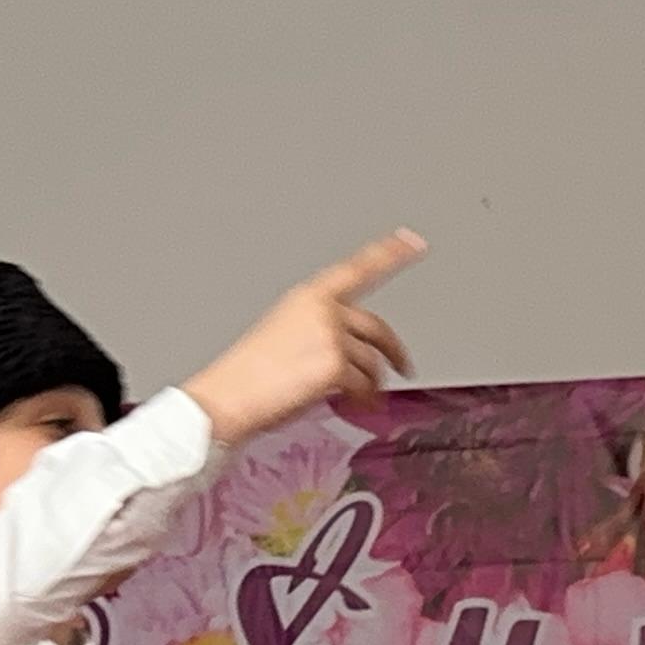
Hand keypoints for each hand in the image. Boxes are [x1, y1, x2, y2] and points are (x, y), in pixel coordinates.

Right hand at [181, 230, 424, 447]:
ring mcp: (331, 336)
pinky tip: (355, 403)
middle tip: (402, 365)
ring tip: (361, 398)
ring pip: (371, 362)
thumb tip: (349, 355)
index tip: (413, 241)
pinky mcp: (336, 364)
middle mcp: (323, 310)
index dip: (390, 253)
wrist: (231, 394)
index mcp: (309, 295)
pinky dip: (363, 399)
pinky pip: (364, 385)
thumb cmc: (250, 372)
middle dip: (394, 350)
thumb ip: (321, 332)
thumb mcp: (285, 333)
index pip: (358, 269)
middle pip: (376, 326)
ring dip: (371, 384)